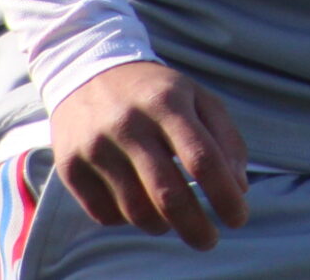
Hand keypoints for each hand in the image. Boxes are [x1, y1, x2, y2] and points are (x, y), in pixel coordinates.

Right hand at [48, 60, 249, 250]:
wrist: (85, 70)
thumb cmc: (153, 91)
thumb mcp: (196, 96)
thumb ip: (225, 138)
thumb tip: (239, 188)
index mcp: (166, 102)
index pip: (202, 159)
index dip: (224, 195)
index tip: (238, 219)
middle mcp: (128, 124)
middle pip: (168, 194)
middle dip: (196, 227)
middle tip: (209, 240)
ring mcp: (95, 146)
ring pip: (136, 211)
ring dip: (162, 225)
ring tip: (172, 219)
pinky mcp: (70, 166)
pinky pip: (105, 214)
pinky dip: (127, 219)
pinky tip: (137, 202)